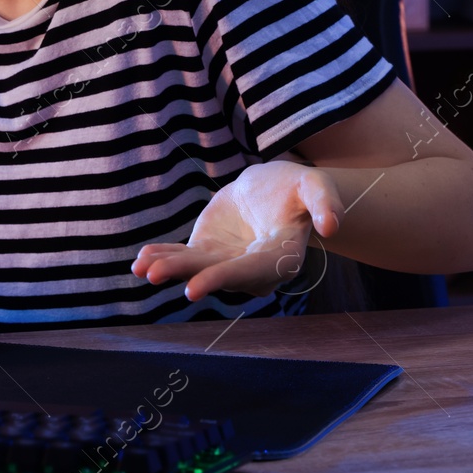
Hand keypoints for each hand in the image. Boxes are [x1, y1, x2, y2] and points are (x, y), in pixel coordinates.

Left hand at [131, 161, 343, 299]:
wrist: (274, 189)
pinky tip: (140, 259)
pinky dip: (162, 257)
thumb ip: (325, 202)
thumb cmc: (299, 189)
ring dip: (167, 269)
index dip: (223, 279)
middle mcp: (251, 269)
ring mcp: (226, 263)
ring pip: (195, 269)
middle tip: (154, 274)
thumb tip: (332, 225)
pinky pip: (183, 257)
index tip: (194, 287)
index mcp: (281, 258)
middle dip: (185, 275)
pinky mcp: (207, 252)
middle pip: (216, 274)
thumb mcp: (315, 185)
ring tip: (141, 267)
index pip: (250, 272)